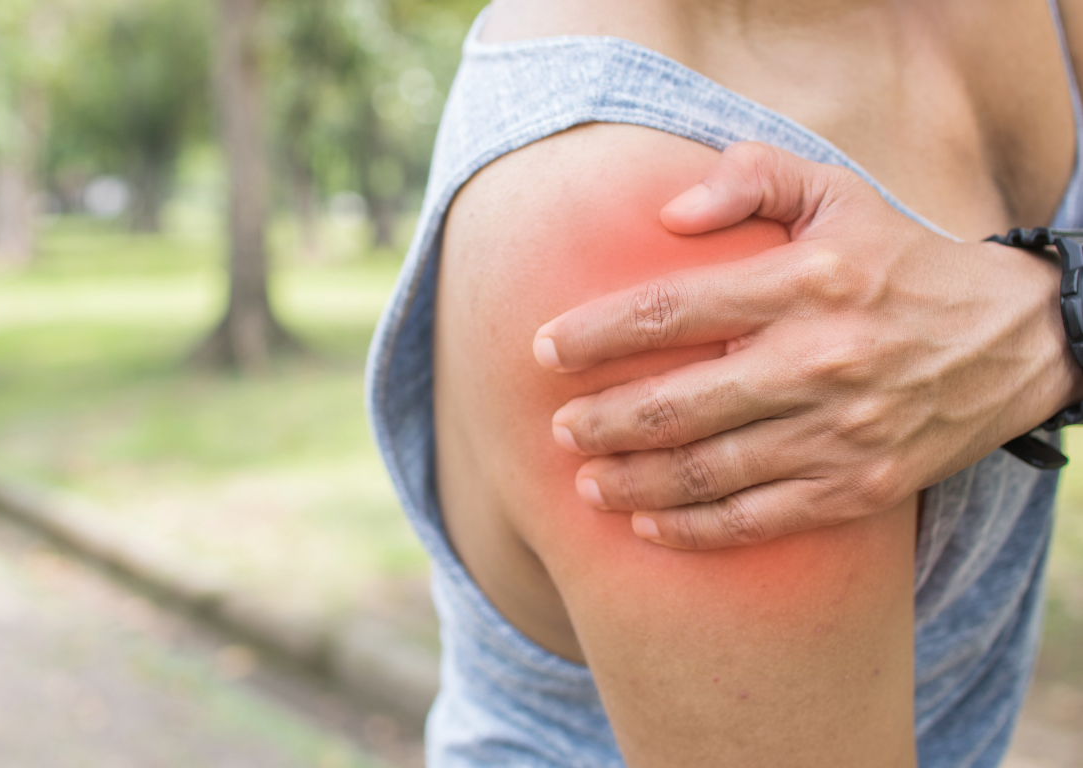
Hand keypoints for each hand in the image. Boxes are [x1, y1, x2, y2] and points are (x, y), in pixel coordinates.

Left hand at [534, 142, 1082, 549]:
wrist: (1013, 341)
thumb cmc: (901, 259)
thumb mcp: (836, 192)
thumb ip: (749, 178)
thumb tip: (665, 212)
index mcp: (803, 283)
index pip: (672, 309)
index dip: (596, 333)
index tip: (544, 349)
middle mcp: (817, 361)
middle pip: (678, 404)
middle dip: (604, 422)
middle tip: (561, 429)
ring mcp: (839, 432)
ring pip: (709, 471)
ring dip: (635, 483)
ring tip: (587, 483)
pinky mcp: (858, 487)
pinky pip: (759, 520)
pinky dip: (695, 530)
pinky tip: (648, 526)